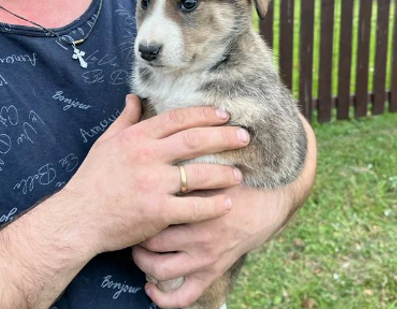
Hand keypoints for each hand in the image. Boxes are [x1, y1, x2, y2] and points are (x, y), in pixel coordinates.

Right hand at [63, 95, 248, 257]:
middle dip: (223, 137)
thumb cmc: (93, 178)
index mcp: (137, 137)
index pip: (177, 119)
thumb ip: (125, 119)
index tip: (224, 114)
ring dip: (223, 172)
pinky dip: (213, 206)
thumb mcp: (106, 142)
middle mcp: (147, 156)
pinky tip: (227, 203)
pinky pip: (193, 208)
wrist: (78, 218)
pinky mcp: (157, 212)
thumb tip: (134, 97)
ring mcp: (152, 184)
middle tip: (245, 136)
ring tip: (240, 172)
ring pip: (198, 174)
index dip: (203, 115)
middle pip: (194, 141)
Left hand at [133, 115, 317, 308]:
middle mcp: (197, 222)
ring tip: (137, 252)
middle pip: (151, 235)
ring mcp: (206, 250)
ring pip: (160, 267)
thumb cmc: (242, 170)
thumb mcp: (213, 151)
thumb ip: (182, 135)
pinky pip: (184, 294)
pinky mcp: (214, 268)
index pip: (151, 198)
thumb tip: (152, 106)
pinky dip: (164, 298)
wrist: (275, 196)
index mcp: (192, 191)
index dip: (131, 202)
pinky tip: (151, 290)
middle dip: (134, 235)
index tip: (121, 198)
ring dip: (143, 264)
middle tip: (126, 228)